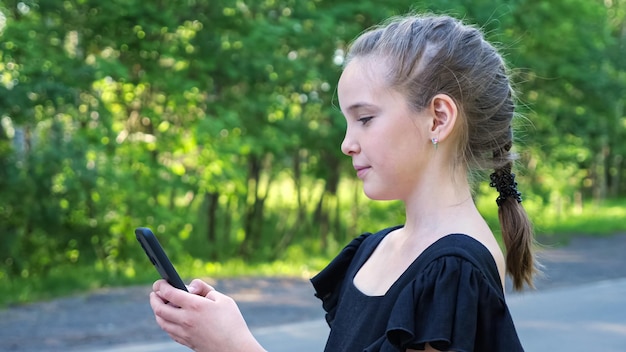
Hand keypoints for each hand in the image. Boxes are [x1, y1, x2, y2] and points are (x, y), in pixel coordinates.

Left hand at [150, 279, 265, 351]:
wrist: (235, 349)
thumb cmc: (232, 323)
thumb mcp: (223, 299)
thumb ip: (205, 289)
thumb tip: (190, 287)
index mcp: (195, 306)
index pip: (169, 293)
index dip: (161, 286)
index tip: (159, 283)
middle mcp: (186, 320)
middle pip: (159, 309)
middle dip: (154, 298)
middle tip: (154, 293)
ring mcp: (184, 333)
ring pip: (161, 322)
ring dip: (157, 311)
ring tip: (159, 305)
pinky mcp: (186, 342)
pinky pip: (169, 331)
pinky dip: (165, 323)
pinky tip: (170, 319)